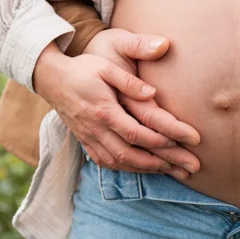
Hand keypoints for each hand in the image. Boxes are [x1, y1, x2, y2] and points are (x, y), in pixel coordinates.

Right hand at [33, 29, 200, 181]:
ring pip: (119, 162)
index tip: (186, 141)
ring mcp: (89, 138)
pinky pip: (106, 162)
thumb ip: (129, 80)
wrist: (51, 78)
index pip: (136, 133)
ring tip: (172, 171)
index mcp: (104, 111)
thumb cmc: (83, 69)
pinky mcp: (85, 141)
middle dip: (161, 163)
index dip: (162, 140)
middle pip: (131, 154)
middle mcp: (96, 129)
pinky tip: (143, 168)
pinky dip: (127, 168)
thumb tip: (152, 92)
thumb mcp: (106, 67)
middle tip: (188, 168)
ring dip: (146, 169)